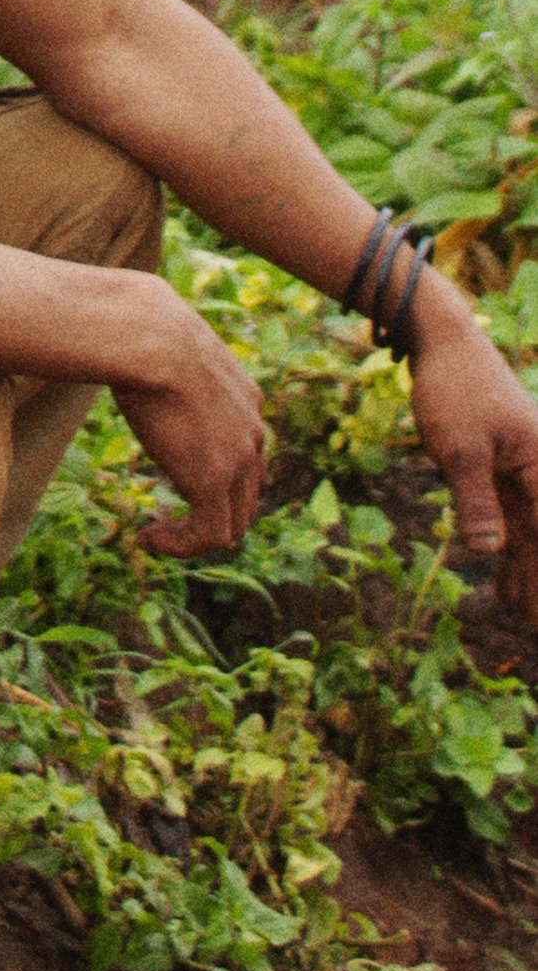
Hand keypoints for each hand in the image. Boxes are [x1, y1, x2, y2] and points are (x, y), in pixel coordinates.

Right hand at [112, 295, 267, 557]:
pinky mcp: (215, 483)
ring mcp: (239, 460)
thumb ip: (168, 359)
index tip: (172, 474)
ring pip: (233, 521)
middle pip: (247, 493)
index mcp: (248, 398)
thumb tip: (129, 336)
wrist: (148, 338)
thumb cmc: (142, 332)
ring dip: (195, 533)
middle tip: (171, 517)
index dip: (213, 472)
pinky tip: (149, 538)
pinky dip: (181, 544)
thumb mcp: (169, 347)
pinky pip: (210, 533)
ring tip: (158, 533)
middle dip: (211, 510)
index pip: (245, 451)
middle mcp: (254, 432)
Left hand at [405, 287, 537, 622]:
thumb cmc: (453, 390)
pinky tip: (502, 575)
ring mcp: (523, 469)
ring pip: (529, 531)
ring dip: (526, 571)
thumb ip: (476, 502)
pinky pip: (512, 516)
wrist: (443, 342)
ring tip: (520, 614)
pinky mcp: (502, 466)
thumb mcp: (458, 448)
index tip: (534, 615)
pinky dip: (509, 547)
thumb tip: (490, 552)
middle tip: (530, 628)